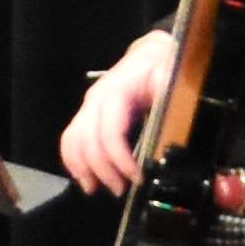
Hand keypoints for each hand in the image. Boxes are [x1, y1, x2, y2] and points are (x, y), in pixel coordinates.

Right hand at [55, 34, 175, 194]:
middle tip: (120, 190)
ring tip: (97, 189)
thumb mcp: (172, 78)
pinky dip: (74, 160)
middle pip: (87, 140)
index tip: (136, 177)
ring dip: (83, 168)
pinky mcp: (88, 115)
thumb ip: (170, 99)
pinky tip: (85, 178)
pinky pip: (72, 138)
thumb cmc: (163, 68)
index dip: (119, 158)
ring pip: (73, 140)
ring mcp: (88, 107)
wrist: (151, 56)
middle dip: (102, 169)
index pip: (109, 132)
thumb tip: (172, 125)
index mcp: (116, 93)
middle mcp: (96, 100)